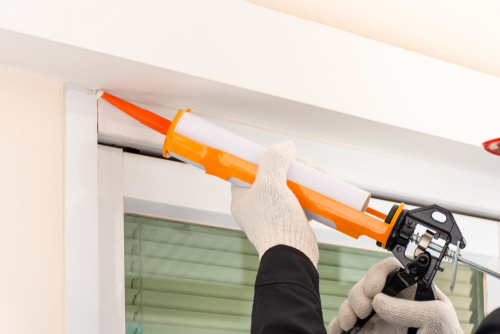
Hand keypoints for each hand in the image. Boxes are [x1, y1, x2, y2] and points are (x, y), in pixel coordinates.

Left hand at [230, 141, 327, 266]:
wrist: (293, 257)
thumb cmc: (275, 222)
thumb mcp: (270, 185)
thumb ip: (274, 160)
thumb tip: (286, 146)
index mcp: (242, 195)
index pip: (249, 167)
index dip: (265, 157)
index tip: (280, 155)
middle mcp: (256, 202)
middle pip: (275, 172)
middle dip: (294, 166)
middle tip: (304, 167)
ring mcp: (275, 210)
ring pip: (291, 182)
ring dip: (306, 176)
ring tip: (318, 175)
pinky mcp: (292, 217)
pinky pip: (302, 196)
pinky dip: (312, 189)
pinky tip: (322, 186)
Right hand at [328, 258, 463, 333]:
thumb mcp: (437, 319)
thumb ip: (412, 307)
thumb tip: (379, 301)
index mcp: (411, 291)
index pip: (391, 269)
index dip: (378, 273)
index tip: (374, 289)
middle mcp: (392, 302)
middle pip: (366, 284)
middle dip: (359, 293)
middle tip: (364, 309)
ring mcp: (377, 318)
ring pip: (352, 302)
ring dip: (346, 308)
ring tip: (351, 322)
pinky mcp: (365, 332)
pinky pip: (344, 323)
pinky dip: (337, 324)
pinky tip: (341, 329)